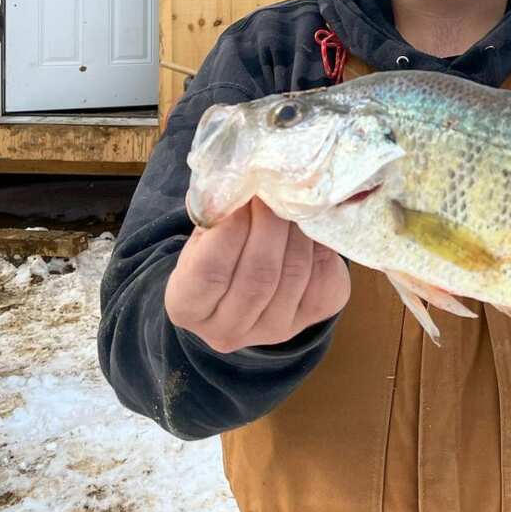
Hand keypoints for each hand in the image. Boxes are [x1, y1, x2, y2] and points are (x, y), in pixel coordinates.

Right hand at [165, 196, 350, 353]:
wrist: (246, 280)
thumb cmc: (219, 247)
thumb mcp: (204, 233)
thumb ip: (218, 215)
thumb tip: (243, 181)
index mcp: (186, 307)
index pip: (209, 272)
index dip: (230, 230)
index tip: (245, 194)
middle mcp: (227, 330)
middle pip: (258, 278)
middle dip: (271, 225)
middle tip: (276, 190)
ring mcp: (272, 330)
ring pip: (294, 276)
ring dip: (299, 231)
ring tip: (295, 201)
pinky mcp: (311, 318)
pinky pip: (324, 280)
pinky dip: (321, 246)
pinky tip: (311, 225)